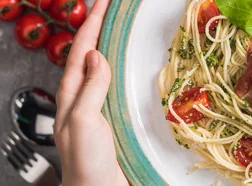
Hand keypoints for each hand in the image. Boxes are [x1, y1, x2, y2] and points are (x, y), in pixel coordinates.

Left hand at [54, 0, 127, 184]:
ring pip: (107, 69)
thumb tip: (96, 55)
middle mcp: (84, 97)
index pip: (81, 49)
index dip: (93, 23)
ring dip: (115, 47)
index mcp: (71, 94)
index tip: (105, 3)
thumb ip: (90, 87)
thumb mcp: (83, 119)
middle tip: (116, 10)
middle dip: (102, 29)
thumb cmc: (84, 161)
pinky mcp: (116, 118)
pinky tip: (137, 69)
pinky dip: (127, 71)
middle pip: (92, 54)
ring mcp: (101, 107)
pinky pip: (121, 87)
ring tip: (126, 31)